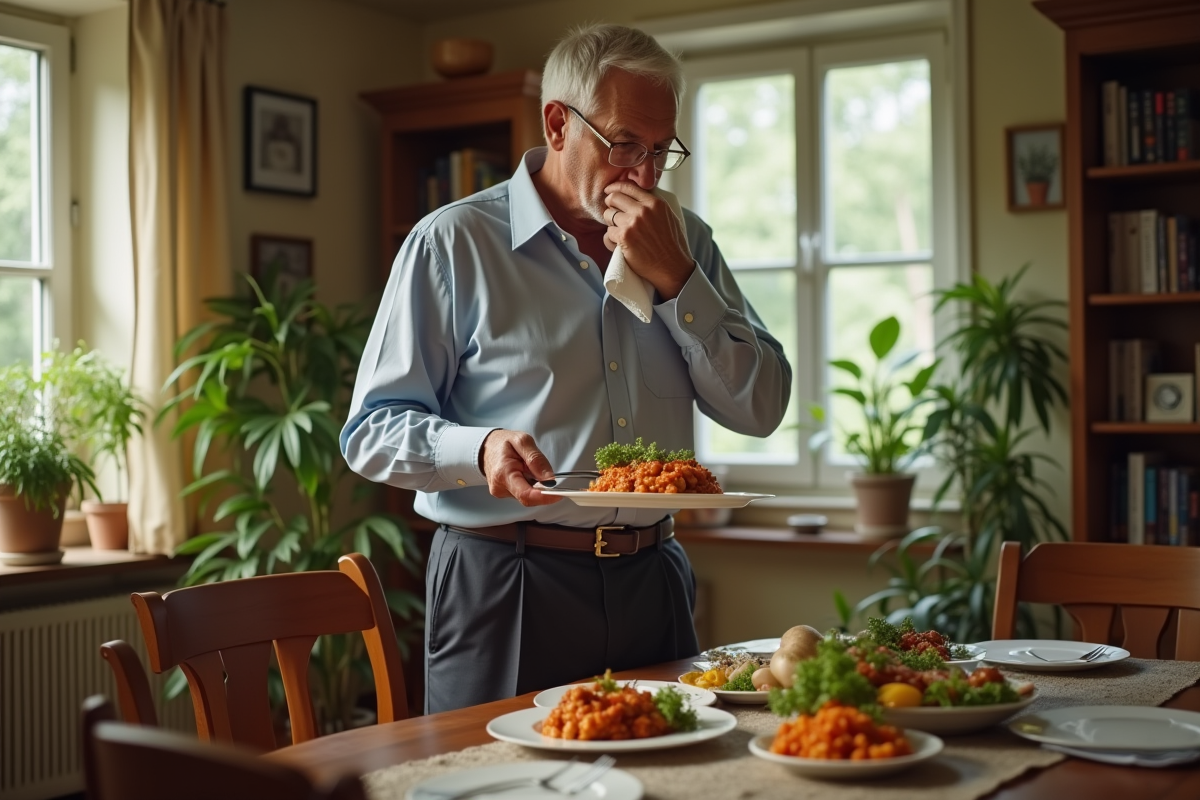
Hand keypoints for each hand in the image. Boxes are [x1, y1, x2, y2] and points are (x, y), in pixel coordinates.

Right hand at [479, 429, 560, 506]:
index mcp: (503, 473)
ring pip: (528, 496)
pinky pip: (523, 493)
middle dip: (541, 488)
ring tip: (528, 468)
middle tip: (544, 472)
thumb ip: (536, 459)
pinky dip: (529, 484)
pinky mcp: (505, 494)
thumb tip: (550, 479)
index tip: (559, 494)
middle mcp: (500, 487)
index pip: (526, 494)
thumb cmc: (502, 442)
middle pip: (529, 497)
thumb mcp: (522, 441)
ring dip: (535, 484)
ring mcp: (501, 492)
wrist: (486, 447)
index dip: (545, 497)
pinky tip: (524, 473)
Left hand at [603, 182, 693, 299]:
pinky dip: (610, 241)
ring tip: (620, 234)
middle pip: (614, 198)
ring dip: (611, 225)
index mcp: (655, 203)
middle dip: (610, 206)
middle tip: (612, 215)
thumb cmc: (672, 245)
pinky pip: (607, 234)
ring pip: (608, 216)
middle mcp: (643, 210)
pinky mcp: (624, 237)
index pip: (628, 187)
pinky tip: (619, 246)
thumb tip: (639, 197)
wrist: (672, 267)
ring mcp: (632, 223)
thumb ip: (654, 206)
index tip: (609, 192)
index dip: (615, 188)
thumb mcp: (669, 217)